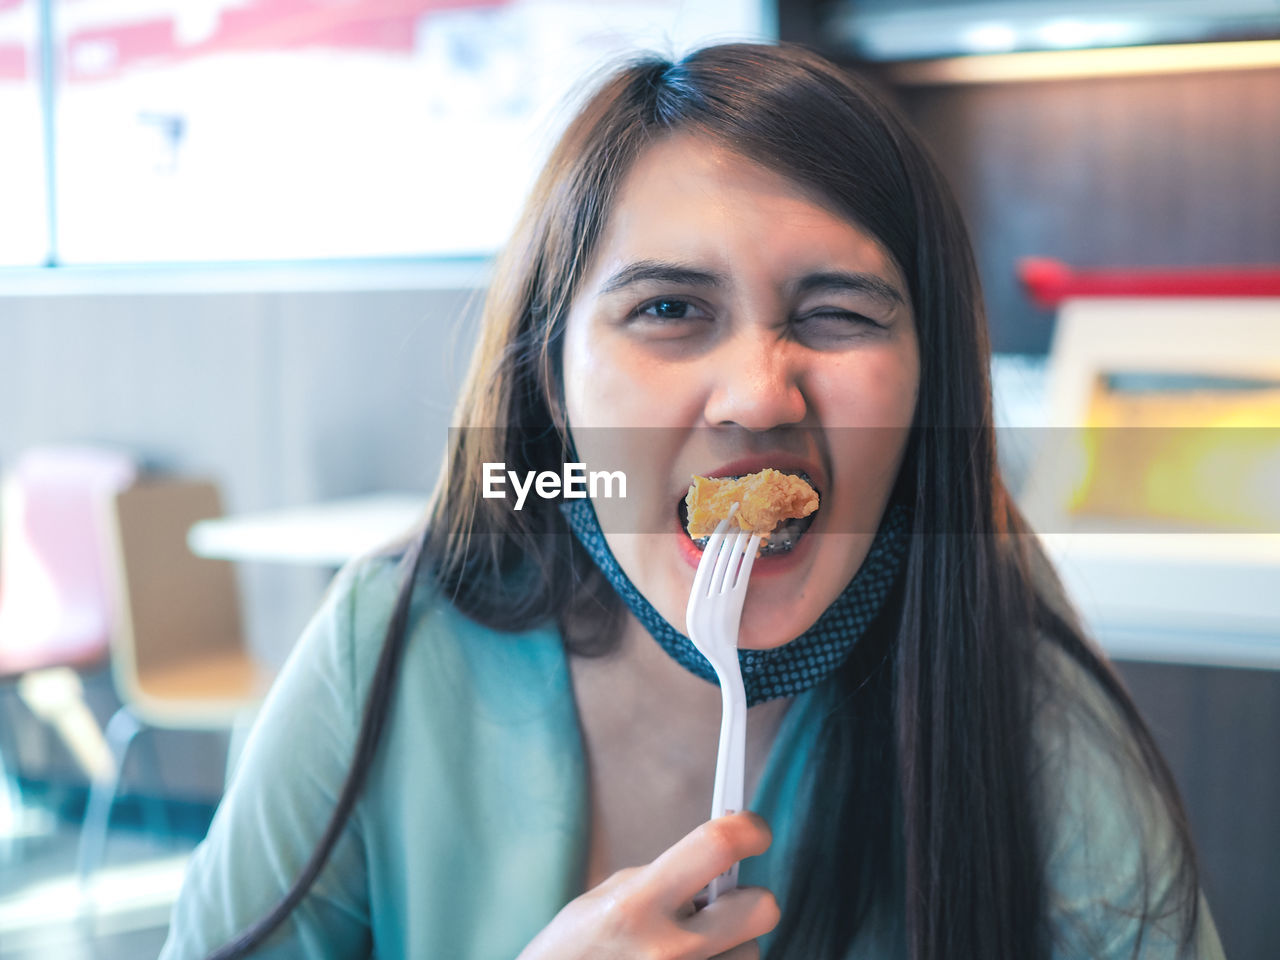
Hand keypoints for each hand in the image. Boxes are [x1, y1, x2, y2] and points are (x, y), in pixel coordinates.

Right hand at [516, 811, 779, 959]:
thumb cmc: (574, 952)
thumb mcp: (607, 898)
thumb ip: (664, 878)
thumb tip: (719, 866)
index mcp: (636, 904)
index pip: (716, 847)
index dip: (748, 829)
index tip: (754, 830)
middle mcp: (667, 950)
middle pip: (762, 909)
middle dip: (749, 898)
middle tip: (723, 902)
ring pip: (752, 952)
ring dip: (730, 945)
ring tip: (691, 948)